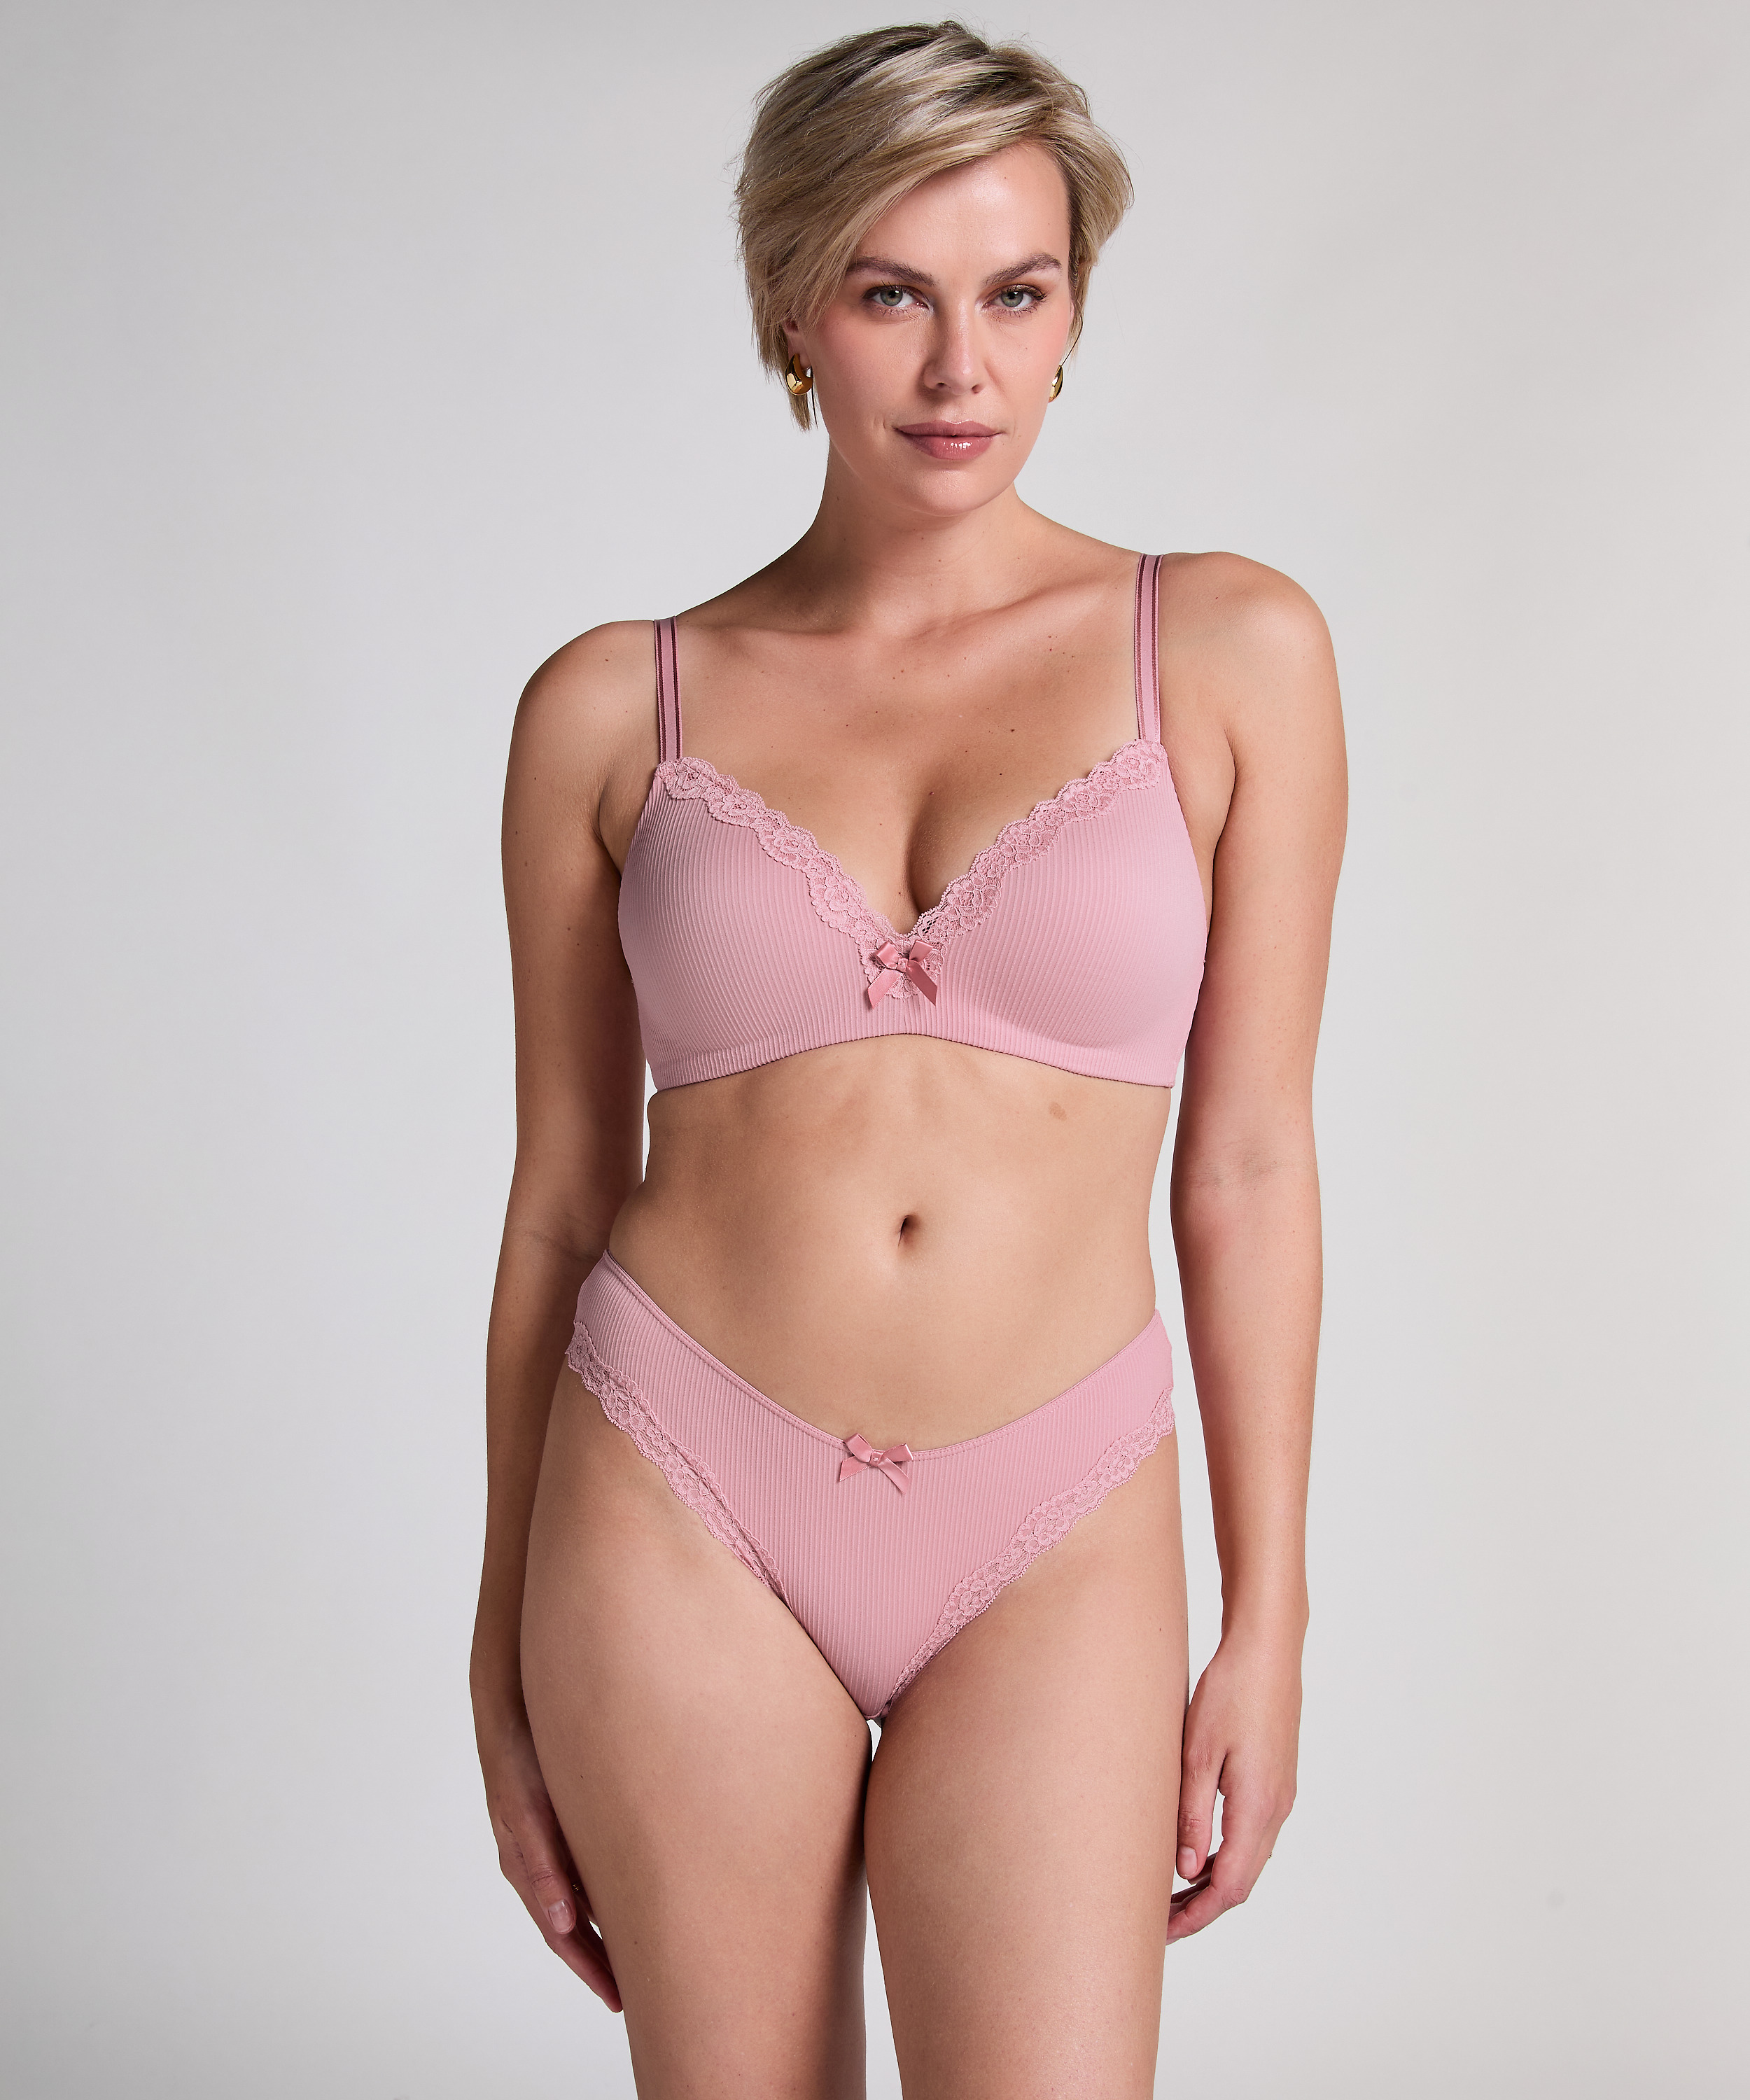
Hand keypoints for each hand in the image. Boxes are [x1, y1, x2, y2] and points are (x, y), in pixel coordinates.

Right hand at [477, 1697, 621, 2009]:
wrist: (510, 1705)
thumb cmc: (520, 1756)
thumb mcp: (530, 1813)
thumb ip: (545, 1867)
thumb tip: (564, 1925)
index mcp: (528, 1868)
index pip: (562, 1936)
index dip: (590, 1969)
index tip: (619, 2000)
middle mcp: (535, 1863)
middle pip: (568, 1929)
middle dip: (598, 1962)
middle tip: (633, 1995)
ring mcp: (543, 1844)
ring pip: (575, 1903)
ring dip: (601, 1933)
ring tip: (635, 1958)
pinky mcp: (554, 1822)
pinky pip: (578, 1872)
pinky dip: (598, 1897)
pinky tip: (622, 1900)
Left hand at [1167, 1629, 1301, 1943]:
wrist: (1268, 1647)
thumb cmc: (1230, 1691)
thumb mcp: (1198, 1753)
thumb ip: (1192, 1815)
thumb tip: (1186, 1869)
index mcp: (1258, 1808)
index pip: (1228, 1886)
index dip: (1196, 1916)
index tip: (1162, 1933)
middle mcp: (1276, 1808)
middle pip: (1241, 1880)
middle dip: (1201, 1907)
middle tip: (1158, 1920)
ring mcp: (1281, 1793)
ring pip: (1248, 1858)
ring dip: (1213, 1880)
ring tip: (1170, 1891)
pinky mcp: (1276, 1777)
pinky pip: (1252, 1833)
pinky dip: (1225, 1853)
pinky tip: (1197, 1847)